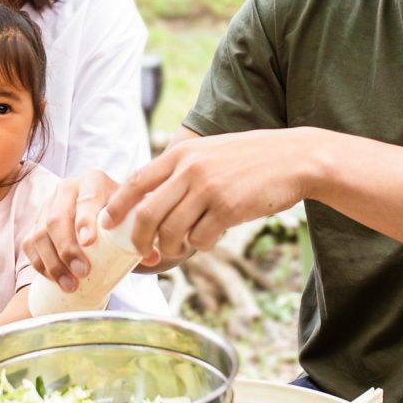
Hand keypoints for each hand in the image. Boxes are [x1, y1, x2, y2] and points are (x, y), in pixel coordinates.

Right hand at [23, 169, 158, 292]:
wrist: (105, 214)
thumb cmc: (123, 215)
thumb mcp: (134, 217)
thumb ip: (145, 232)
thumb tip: (152, 256)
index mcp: (94, 181)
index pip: (87, 198)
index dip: (85, 220)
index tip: (89, 243)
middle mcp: (67, 188)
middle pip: (58, 218)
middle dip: (68, 248)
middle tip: (82, 272)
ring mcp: (48, 205)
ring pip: (41, 233)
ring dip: (53, 262)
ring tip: (70, 285)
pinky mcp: (36, 222)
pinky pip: (30, 243)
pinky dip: (39, 263)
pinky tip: (53, 278)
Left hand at [104, 128, 311, 261]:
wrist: (295, 158)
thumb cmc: (251, 158)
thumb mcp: (210, 152)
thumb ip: (182, 170)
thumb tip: (150, 202)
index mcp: (182, 153)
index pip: (135, 181)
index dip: (116, 206)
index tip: (107, 223)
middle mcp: (191, 169)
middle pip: (146, 213)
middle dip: (138, 239)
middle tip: (142, 250)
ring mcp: (209, 189)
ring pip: (171, 231)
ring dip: (172, 247)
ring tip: (182, 246)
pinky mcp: (228, 209)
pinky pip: (200, 239)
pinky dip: (201, 244)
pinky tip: (211, 237)